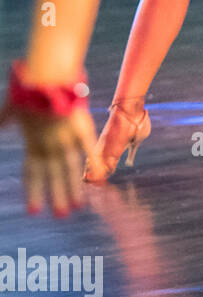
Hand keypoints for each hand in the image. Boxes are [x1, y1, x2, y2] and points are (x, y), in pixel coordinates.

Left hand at [0, 101, 95, 216]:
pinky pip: (88, 149)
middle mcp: (48, 145)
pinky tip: (100, 176)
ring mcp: (65, 139)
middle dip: (55, 197)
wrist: (44, 79)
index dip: (34, 192)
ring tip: (76, 207)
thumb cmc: (27, 91)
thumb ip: (6, 118)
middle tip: (60, 216)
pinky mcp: (80, 129)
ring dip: (72, 188)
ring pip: (68, 168)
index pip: (32, 173)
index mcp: (32, 142)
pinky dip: (94, 162)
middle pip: (52, 176)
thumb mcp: (11, 107)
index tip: (35, 211)